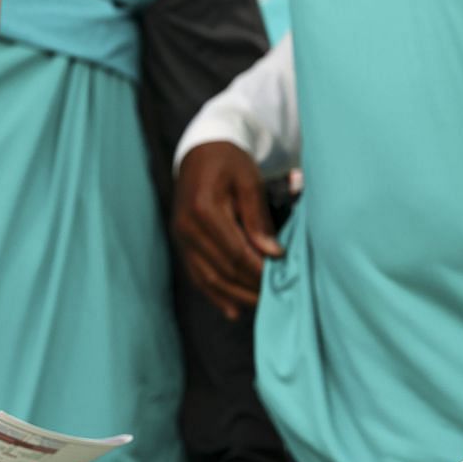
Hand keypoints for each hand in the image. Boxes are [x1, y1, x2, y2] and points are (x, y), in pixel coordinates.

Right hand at [176, 141, 281, 318]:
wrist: (201, 151)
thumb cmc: (230, 162)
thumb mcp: (249, 182)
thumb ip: (258, 219)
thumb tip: (273, 253)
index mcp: (203, 209)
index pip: (235, 252)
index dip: (259, 269)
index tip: (282, 278)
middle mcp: (186, 227)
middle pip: (222, 269)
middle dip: (250, 286)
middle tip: (277, 298)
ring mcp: (180, 237)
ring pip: (208, 278)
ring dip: (235, 295)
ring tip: (260, 307)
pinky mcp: (181, 243)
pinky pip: (197, 275)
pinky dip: (215, 294)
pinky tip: (232, 310)